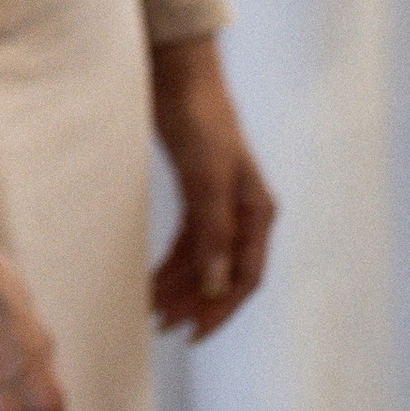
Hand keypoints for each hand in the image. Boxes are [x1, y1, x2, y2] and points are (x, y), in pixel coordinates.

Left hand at [147, 33, 274, 337]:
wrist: (180, 76)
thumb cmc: (200, 123)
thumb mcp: (207, 180)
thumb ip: (214, 234)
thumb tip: (218, 288)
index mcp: (256, 213)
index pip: (246, 276)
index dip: (222, 309)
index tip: (193, 334)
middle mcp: (244, 213)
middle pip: (224, 272)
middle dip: (196, 301)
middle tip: (162, 324)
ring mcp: (221, 204)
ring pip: (205, 259)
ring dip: (182, 285)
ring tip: (152, 307)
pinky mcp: (198, 193)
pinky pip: (189, 240)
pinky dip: (174, 261)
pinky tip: (154, 278)